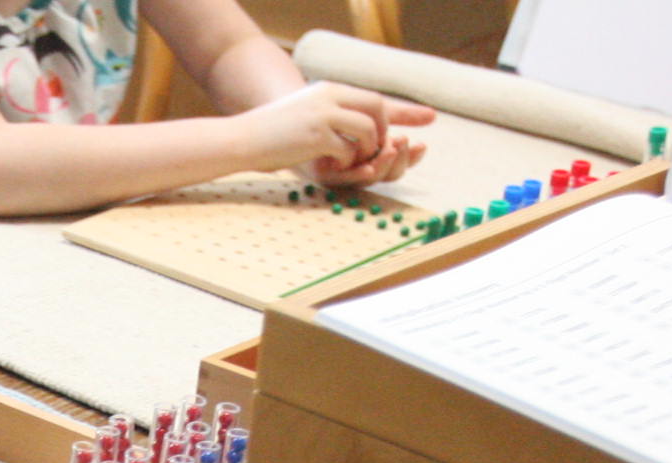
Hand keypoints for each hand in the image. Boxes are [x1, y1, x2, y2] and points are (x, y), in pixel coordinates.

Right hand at [231, 81, 433, 185]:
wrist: (242, 139)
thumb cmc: (272, 134)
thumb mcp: (305, 115)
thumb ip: (332, 115)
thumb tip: (360, 129)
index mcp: (329, 90)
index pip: (374, 97)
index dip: (402, 111)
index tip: (429, 118)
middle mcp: (330, 96)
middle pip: (376, 108)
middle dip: (382, 133)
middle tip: (375, 152)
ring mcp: (324, 114)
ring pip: (367, 129)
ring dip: (365, 149)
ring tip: (347, 160)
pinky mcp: (316, 134)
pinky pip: (347, 149)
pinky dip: (344, 161)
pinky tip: (327, 164)